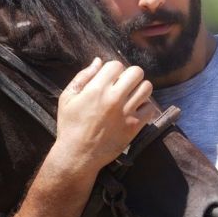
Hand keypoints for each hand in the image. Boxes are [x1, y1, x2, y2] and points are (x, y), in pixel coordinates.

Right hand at [50, 58, 154, 172]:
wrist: (78, 155)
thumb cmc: (70, 126)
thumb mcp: (67, 98)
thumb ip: (83, 77)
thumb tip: (98, 61)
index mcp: (96, 88)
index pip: (116, 65)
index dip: (113, 70)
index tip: (110, 80)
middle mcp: (113, 98)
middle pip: (136, 72)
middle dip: (130, 76)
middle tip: (123, 86)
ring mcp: (126, 112)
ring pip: (147, 88)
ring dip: (140, 89)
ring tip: (131, 97)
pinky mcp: (134, 126)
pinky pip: (150, 108)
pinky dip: (145, 107)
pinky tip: (134, 111)